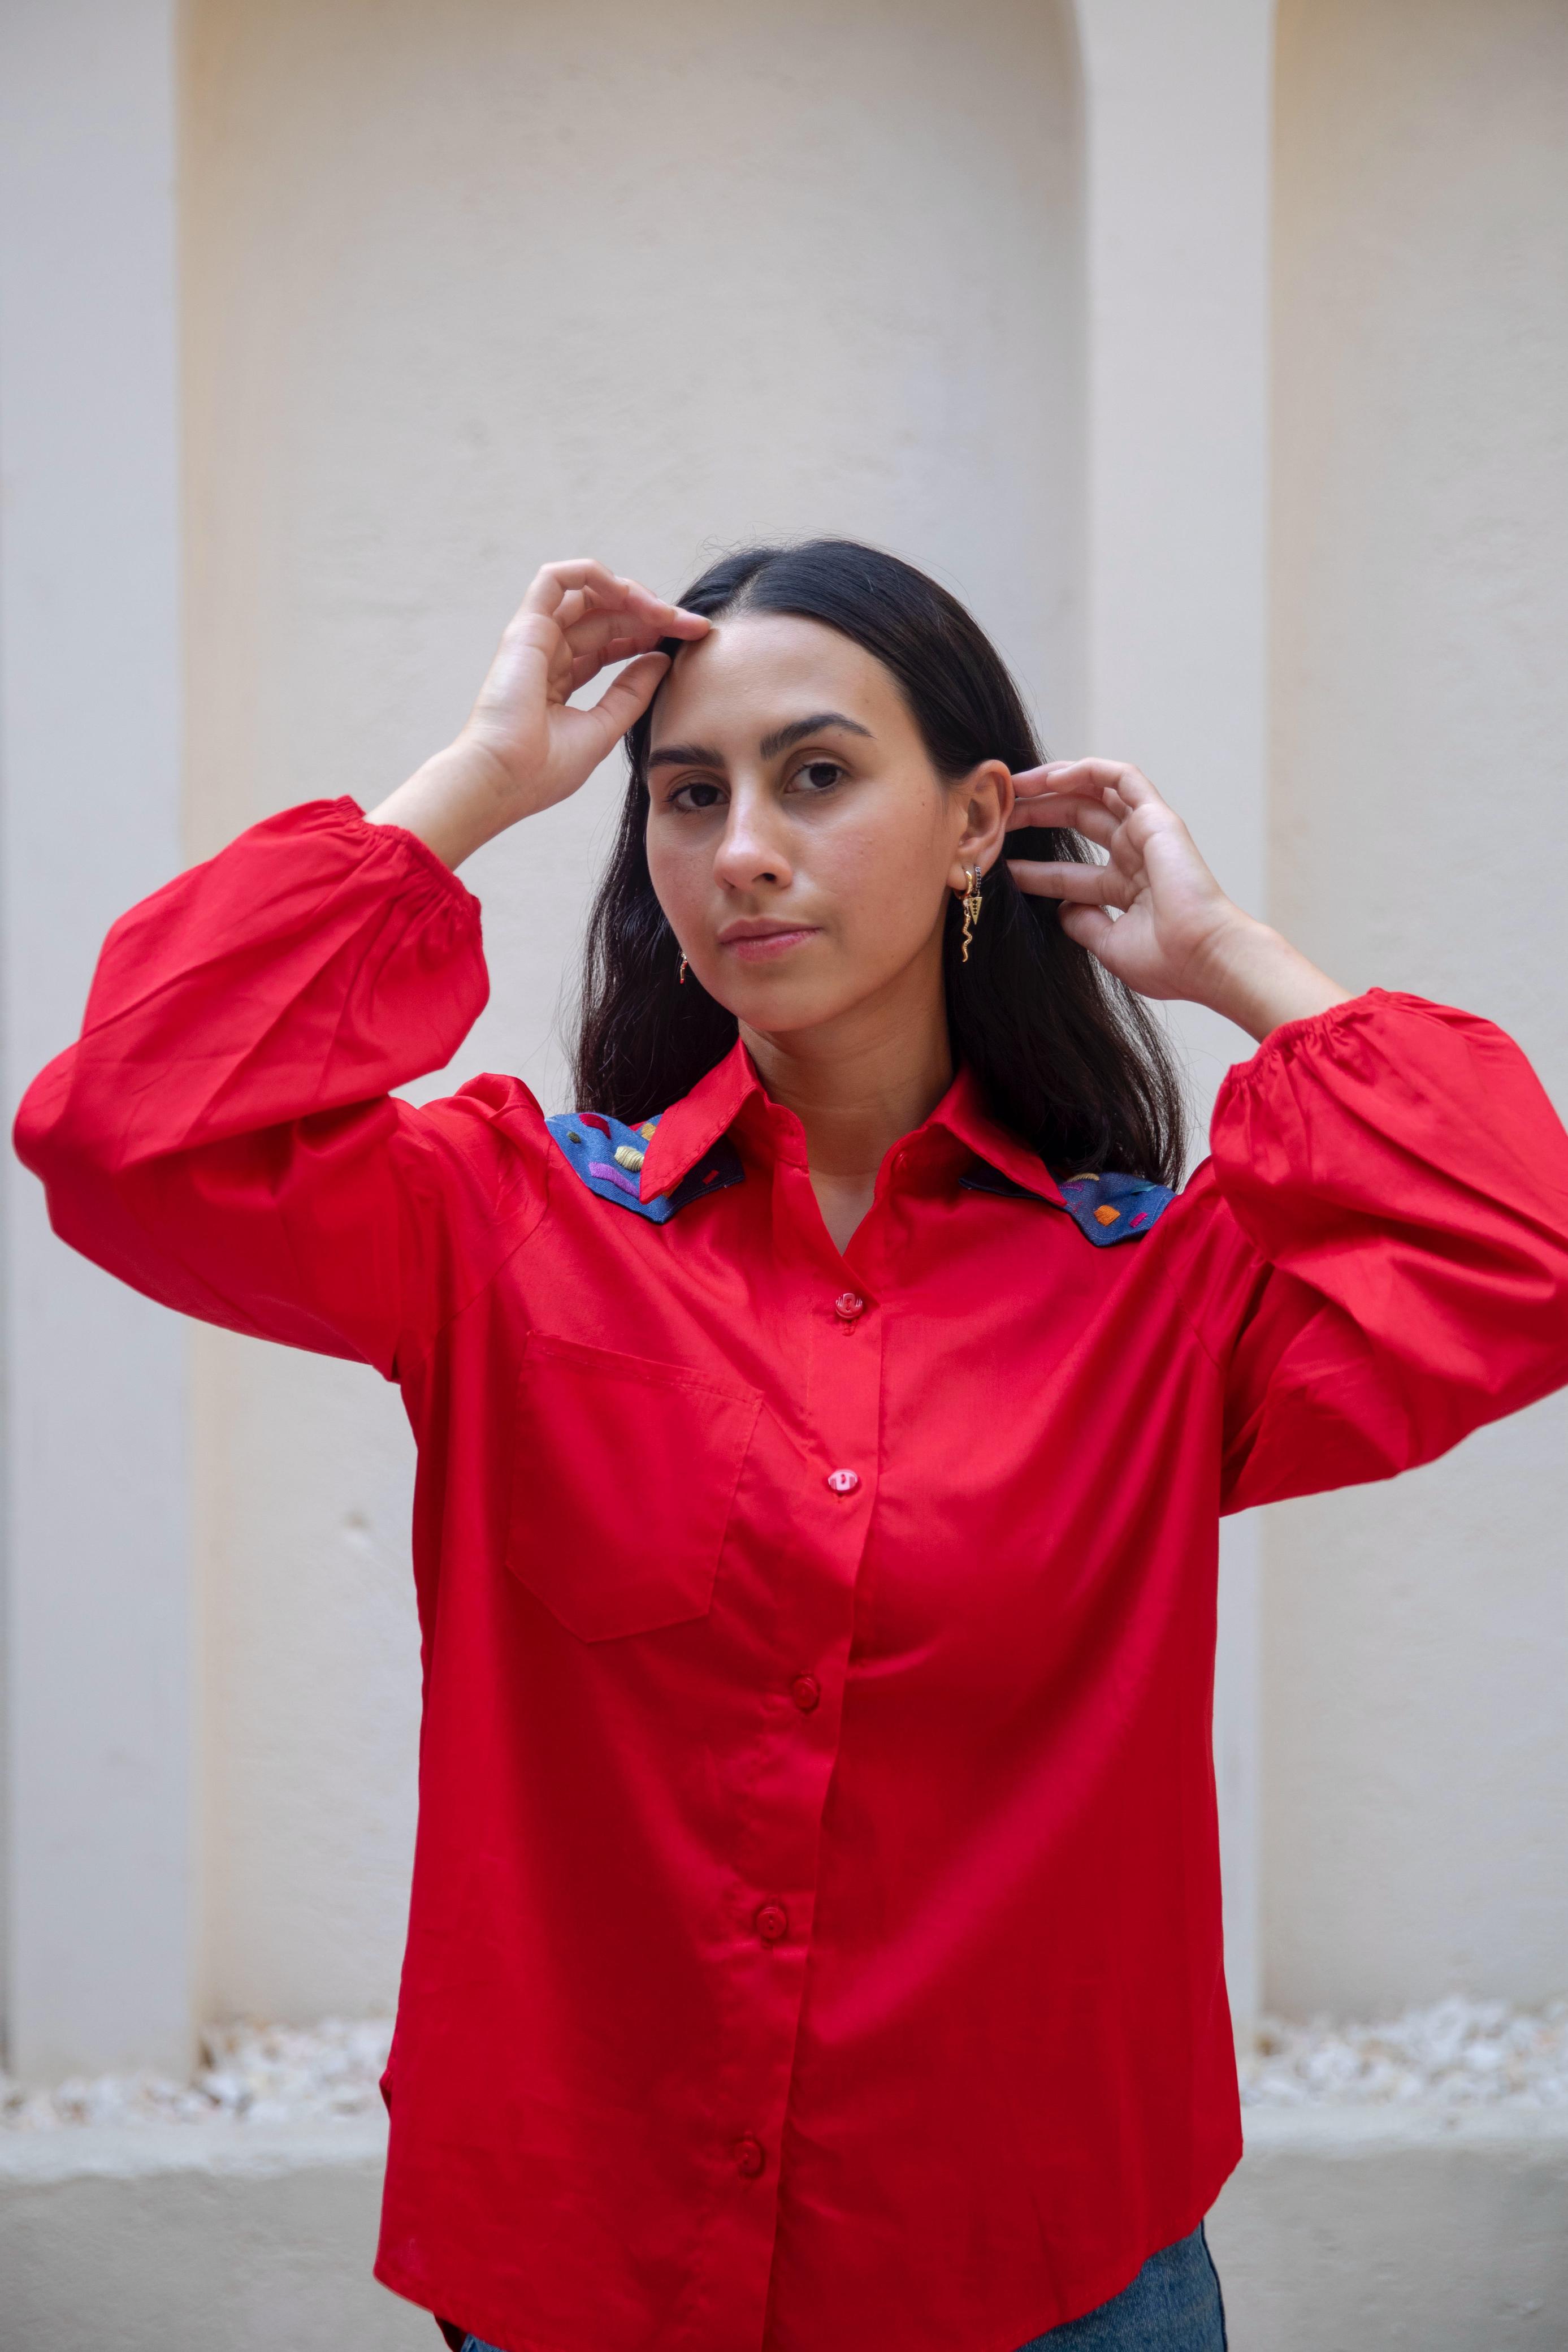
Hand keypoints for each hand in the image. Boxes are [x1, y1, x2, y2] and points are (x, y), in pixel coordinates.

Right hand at [368, 560, 708, 866]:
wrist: (503, 780)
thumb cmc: (543, 770)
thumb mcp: (604, 729)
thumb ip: (631, 693)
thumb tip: (662, 658)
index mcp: (562, 679)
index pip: (612, 642)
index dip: (651, 634)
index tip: (690, 641)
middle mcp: (548, 652)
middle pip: (607, 615)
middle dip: (653, 614)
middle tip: (691, 625)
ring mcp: (536, 637)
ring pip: (588, 593)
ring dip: (632, 594)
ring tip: (664, 613)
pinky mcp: (526, 627)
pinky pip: (556, 578)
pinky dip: (594, 575)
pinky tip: (629, 596)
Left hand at [1006, 759, 1350, 1039]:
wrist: (1204, 958)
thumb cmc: (1167, 961)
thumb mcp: (1109, 946)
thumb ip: (1084, 924)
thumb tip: (1061, 911)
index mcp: (1126, 889)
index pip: (1069, 872)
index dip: (1034, 868)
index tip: (999, 864)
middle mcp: (1136, 856)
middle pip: (1077, 821)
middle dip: (1036, 812)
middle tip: (998, 812)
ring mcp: (1147, 834)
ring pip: (1095, 792)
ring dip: (1054, 783)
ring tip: (1016, 784)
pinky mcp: (1158, 818)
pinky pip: (1121, 778)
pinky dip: (1088, 771)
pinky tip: (1052, 778)